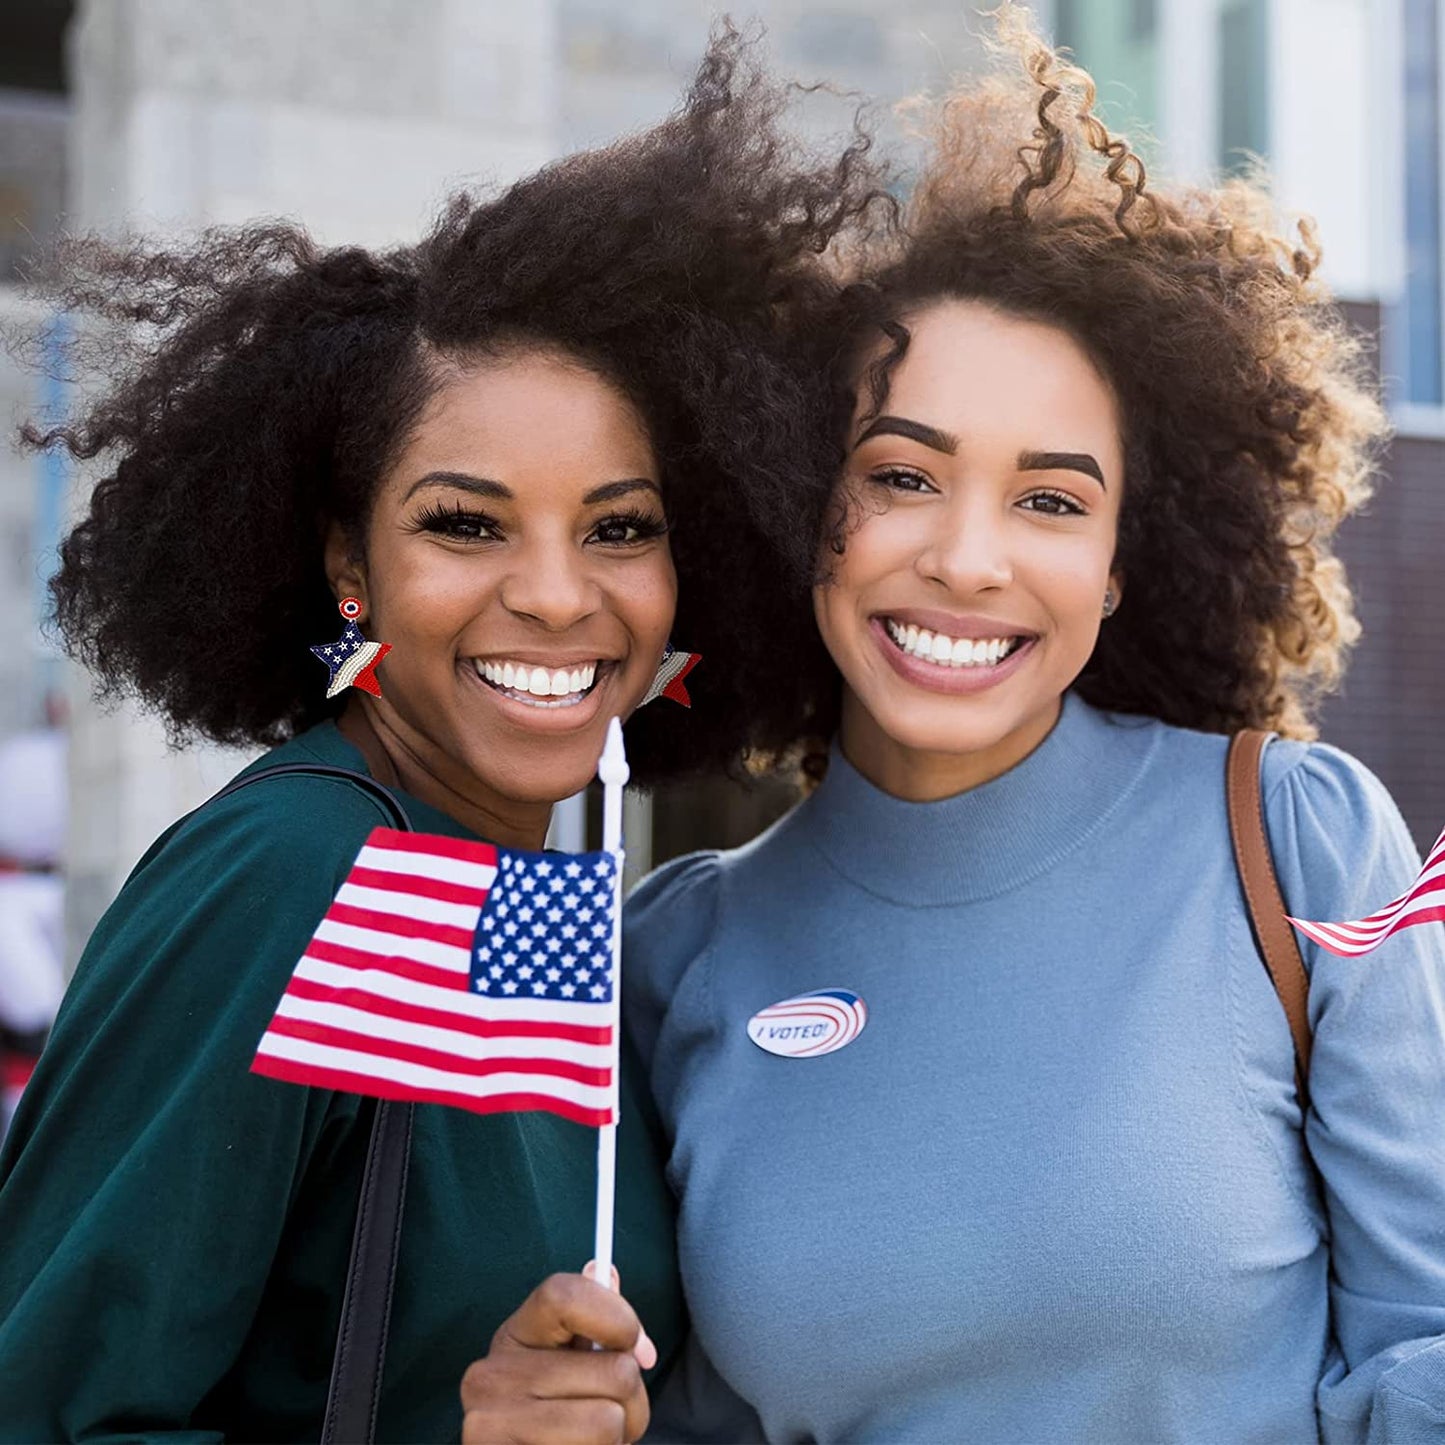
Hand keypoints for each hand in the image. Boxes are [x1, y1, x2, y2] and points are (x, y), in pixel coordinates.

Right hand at [460, 1267, 657, 1444]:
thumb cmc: (556, 1419)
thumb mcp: (568, 1366)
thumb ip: (593, 1321)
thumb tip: (604, 1271)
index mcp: (513, 1337)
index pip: (564, 1295)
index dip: (618, 1316)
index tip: (643, 1351)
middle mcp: (491, 1376)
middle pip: (615, 1371)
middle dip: (633, 1402)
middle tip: (615, 1418)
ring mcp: (490, 1426)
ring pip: (608, 1422)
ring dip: (617, 1439)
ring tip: (593, 1443)